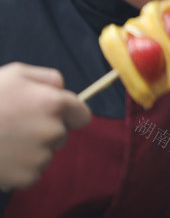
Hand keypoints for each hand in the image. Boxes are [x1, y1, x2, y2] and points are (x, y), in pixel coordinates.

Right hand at [0, 63, 90, 190]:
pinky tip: (2, 156)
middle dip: (45, 131)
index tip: (54, 116)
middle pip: (61, 135)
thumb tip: (63, 90)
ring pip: (45, 154)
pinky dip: (19, 168)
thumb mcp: (16, 74)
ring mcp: (40, 156)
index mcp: (54, 104)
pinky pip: (31, 172)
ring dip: (31, 150)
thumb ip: (48, 78)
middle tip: (16, 126)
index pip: (82, 115)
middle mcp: (53, 131)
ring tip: (4, 140)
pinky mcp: (26, 177)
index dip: (68, 115)